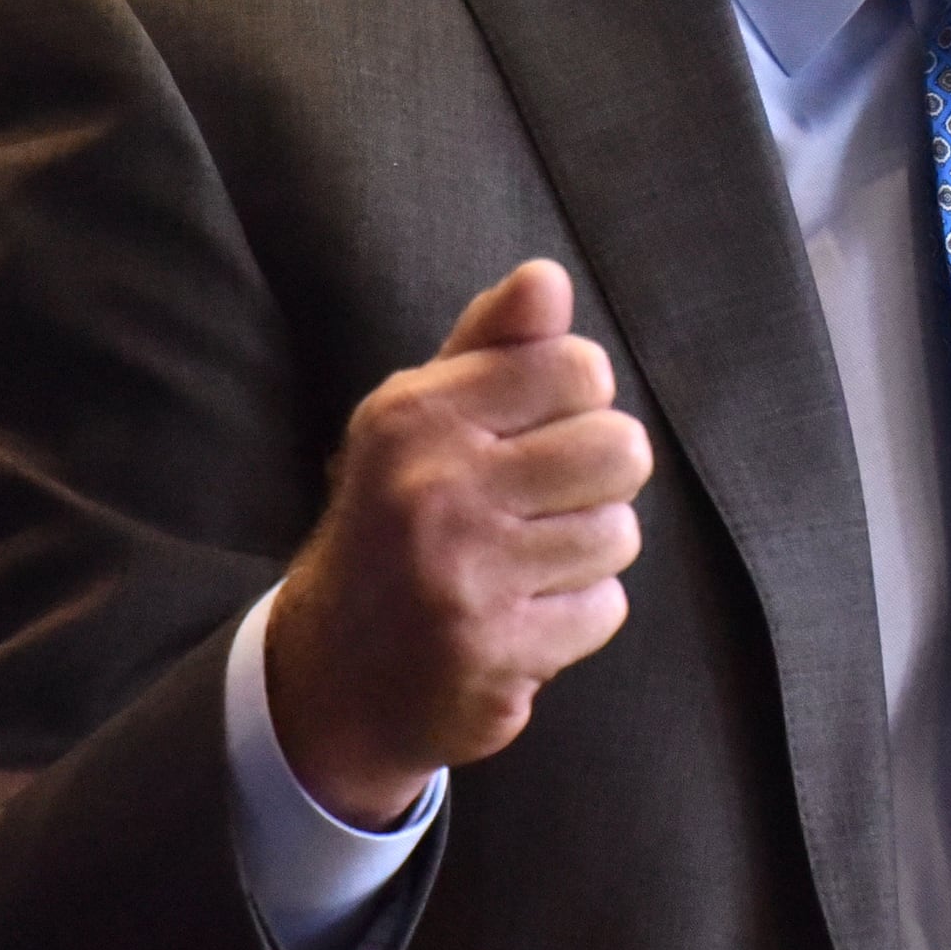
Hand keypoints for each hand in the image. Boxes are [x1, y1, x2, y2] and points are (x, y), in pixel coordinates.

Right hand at [263, 260, 652, 827]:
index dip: (579, 400)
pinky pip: (604, 608)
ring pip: (617, 533)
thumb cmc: (400, 519)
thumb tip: (548, 278)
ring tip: (529, 562)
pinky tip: (522, 615)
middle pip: (617, 448)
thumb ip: (492, 345)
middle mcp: (433, 488)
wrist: (333, 672)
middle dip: (599, 477)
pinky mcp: (492, 652)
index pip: (578, 368)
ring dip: (587, 552)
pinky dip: (577, 616)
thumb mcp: (423, 418)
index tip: (541, 430)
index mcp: (416, 416)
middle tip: (547, 502)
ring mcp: (462, 575)